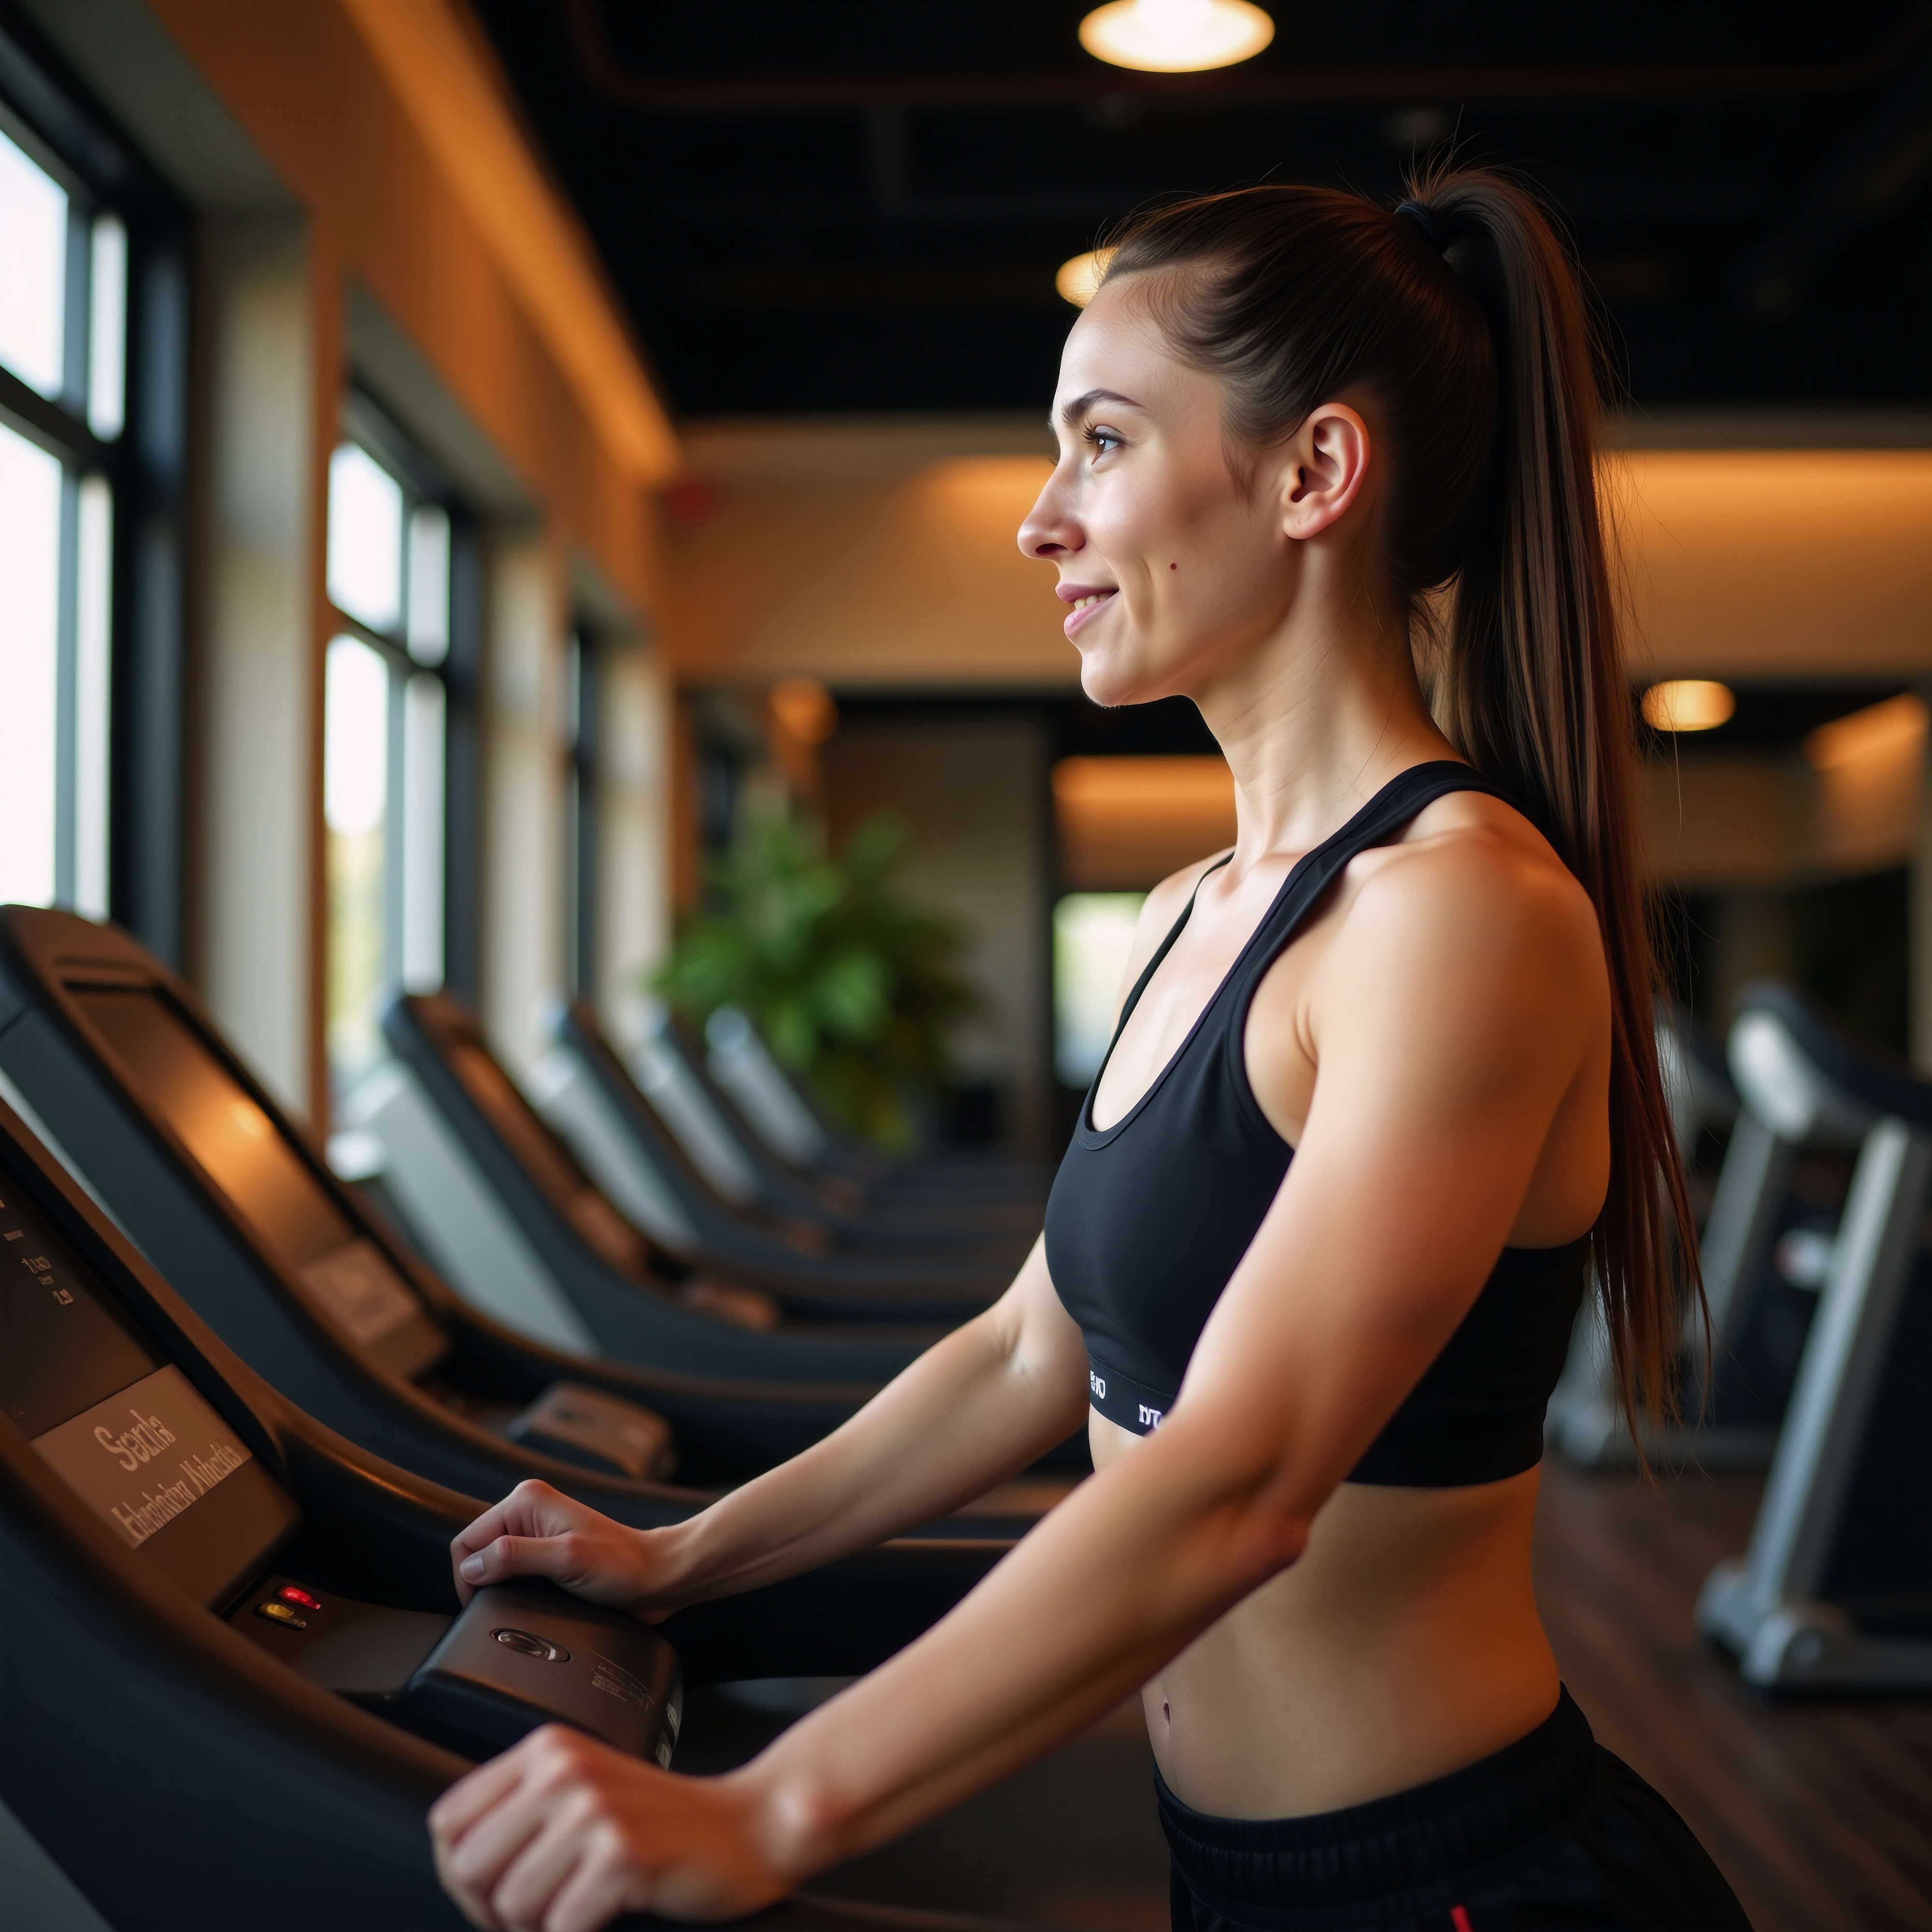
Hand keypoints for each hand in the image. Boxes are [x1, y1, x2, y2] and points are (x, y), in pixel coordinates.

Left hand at [429, 1724, 791, 1930]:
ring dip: (541, 1927)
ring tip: (579, 1909)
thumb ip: (520, 1811)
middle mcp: (565, 1768)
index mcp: (547, 1749)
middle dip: (497, 1909)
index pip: (449, 1820)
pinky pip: (559, 1928)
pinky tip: (606, 1915)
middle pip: (470, 1869)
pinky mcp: (622, 1856)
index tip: (495, 1892)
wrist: (746, 1828)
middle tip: (542, 1911)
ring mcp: (594, 1810)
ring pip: (512, 1905)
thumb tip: (454, 1863)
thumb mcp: (581, 1792)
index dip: (461, 1874)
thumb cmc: (661, 1822)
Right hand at [451, 1480, 677, 1614]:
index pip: (468, 1540)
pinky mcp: (547, 1553)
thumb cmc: (622, 1565)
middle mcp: (529, 1512)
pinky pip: (512, 1573)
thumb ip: (515, 1557)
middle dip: (482, 1582)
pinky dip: (512, 1589)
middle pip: (477, 1552)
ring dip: (498, 1587)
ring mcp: (538, 1533)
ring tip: (518, 1604)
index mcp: (527, 1501)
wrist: (657, 1577)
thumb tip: (472, 1566)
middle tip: (503, 1606)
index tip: (481, 1603)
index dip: (467, 1577)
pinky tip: (527, 1602)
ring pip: (493, 1565)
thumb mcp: (565, 1559)